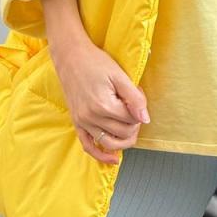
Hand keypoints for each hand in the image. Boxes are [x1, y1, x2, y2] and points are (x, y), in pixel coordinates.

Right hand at [50, 34, 150, 163]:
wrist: (71, 57)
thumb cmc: (95, 62)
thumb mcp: (119, 75)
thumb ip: (134, 98)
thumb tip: (145, 118)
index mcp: (104, 106)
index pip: (132, 120)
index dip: (139, 110)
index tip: (137, 96)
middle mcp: (92, 118)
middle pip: (122, 133)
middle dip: (134, 124)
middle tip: (134, 108)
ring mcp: (83, 122)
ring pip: (108, 143)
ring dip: (123, 141)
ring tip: (130, 131)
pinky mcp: (77, 123)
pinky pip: (88, 146)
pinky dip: (100, 155)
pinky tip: (112, 159)